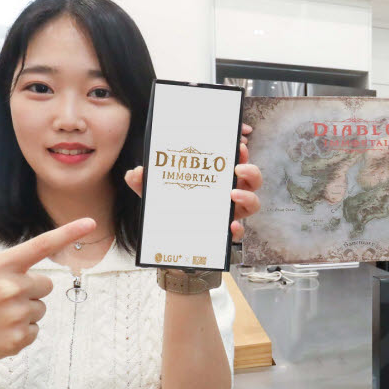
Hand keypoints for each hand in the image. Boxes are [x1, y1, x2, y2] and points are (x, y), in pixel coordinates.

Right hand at [0, 202, 95, 380]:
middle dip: (29, 288)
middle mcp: (10, 289)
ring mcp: (15, 316)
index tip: (90, 223)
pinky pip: (35, 330)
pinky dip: (20, 332)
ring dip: (24, 311)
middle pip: (46, 283)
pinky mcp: (17, 340)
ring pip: (41, 308)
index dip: (68, 233)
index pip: (41, 245)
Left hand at [123, 161, 261, 241]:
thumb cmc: (171, 209)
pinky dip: (238, 229)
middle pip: (252, 180)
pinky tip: (230, 227)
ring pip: (253, 204)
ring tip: (233, 194)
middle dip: (251, 171)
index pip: (235, 162)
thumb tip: (135, 173)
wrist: (170, 242)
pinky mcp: (226, 233)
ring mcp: (231, 214)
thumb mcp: (155, 194)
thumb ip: (142, 182)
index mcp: (216, 179)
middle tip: (238, 168)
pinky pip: (239, 232)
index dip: (241, 153)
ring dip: (248, 197)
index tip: (238, 146)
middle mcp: (229, 195)